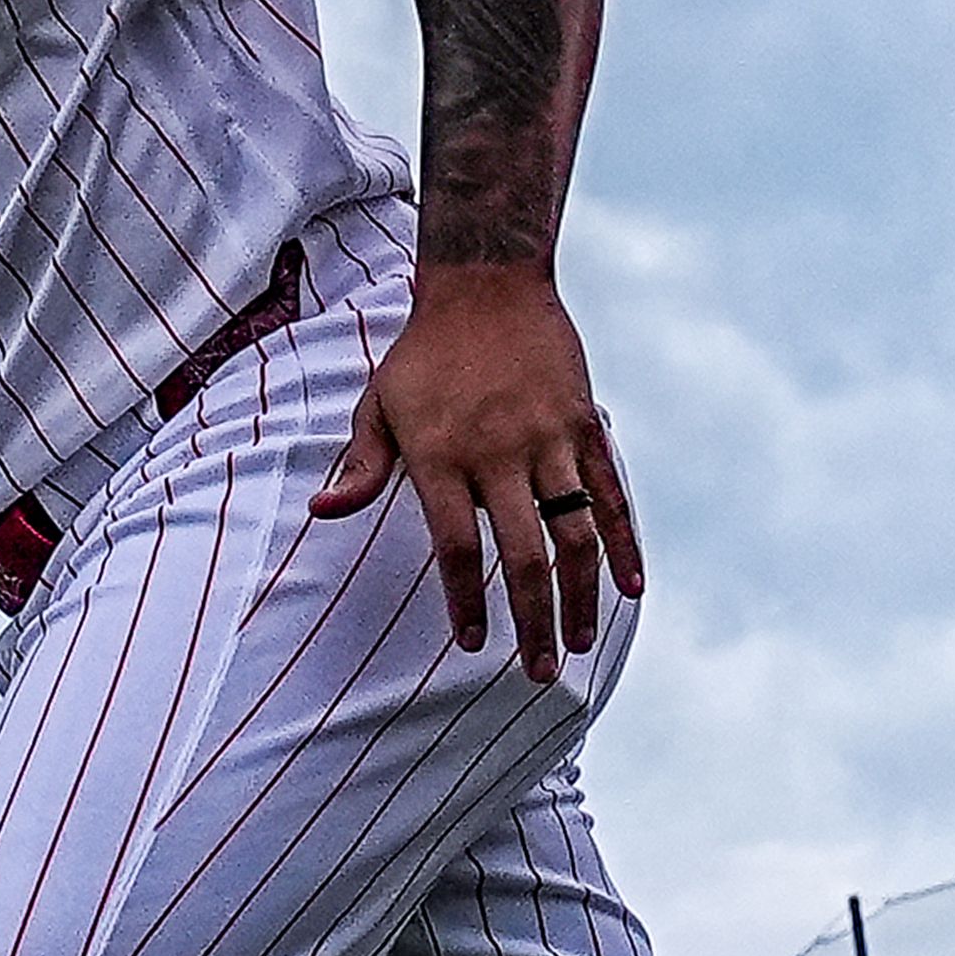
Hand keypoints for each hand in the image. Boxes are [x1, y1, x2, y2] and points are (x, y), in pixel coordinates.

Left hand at [311, 264, 635, 679]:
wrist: (487, 284)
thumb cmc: (422, 353)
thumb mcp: (378, 404)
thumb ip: (361, 465)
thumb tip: (323, 510)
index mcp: (441, 456)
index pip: (457, 549)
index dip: (466, 602)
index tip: (471, 643)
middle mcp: (499, 453)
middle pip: (523, 556)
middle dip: (531, 621)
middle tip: (534, 672)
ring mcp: (548, 439)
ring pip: (575, 534)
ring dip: (581, 597)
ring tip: (576, 645)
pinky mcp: (584, 426)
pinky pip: (611, 494)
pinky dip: (625, 544)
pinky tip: (632, 589)